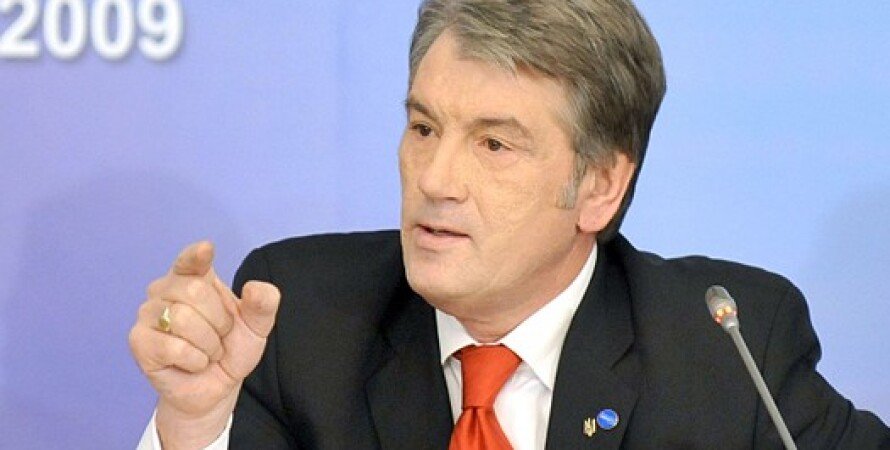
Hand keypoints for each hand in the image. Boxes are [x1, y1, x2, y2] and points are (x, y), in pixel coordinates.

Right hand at [129, 241, 279, 448]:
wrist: (216, 386)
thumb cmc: (231, 348)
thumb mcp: (256, 326)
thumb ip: (263, 304)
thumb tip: (255, 288)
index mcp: (195, 277)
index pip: (191, 260)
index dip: (196, 255)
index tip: (207, 249)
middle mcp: (166, 289)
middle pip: (195, 291)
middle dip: (219, 320)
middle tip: (219, 337)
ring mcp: (148, 313)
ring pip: (183, 318)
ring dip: (208, 343)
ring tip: (207, 351)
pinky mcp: (139, 341)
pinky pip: (173, 347)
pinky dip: (195, 360)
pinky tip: (194, 363)